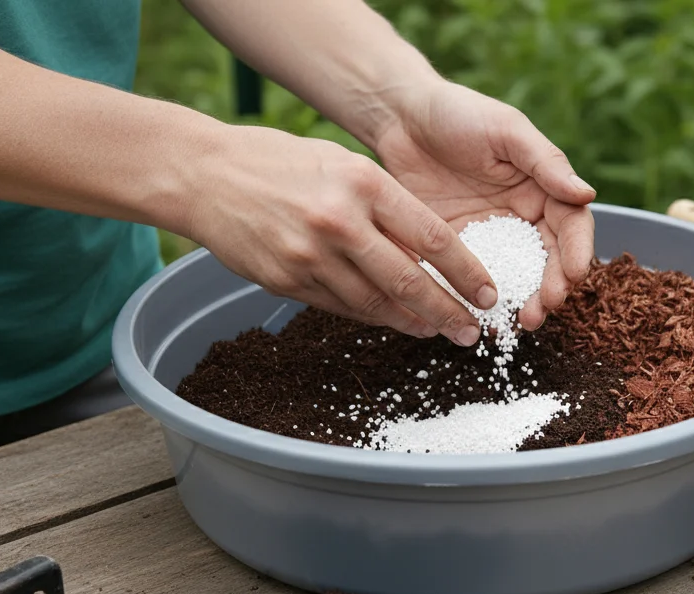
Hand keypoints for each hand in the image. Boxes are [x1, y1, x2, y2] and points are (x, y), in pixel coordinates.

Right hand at [185, 125, 497, 346]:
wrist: (204, 175)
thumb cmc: (281, 162)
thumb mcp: (341, 164)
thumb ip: (385, 205)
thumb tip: (430, 254)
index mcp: (363, 183)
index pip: (433, 238)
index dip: (467, 272)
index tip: (489, 293)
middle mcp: (340, 221)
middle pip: (410, 281)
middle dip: (449, 312)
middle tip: (473, 331)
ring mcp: (311, 256)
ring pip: (376, 302)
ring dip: (413, 322)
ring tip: (438, 332)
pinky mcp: (287, 281)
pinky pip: (342, 306)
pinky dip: (372, 317)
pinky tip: (394, 322)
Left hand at [373, 81, 596, 330]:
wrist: (399, 117)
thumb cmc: (458, 112)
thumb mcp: (507, 130)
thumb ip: (546, 163)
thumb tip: (587, 194)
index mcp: (543, 188)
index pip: (571, 225)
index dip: (576, 251)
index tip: (574, 275)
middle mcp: (521, 218)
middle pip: (547, 261)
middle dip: (550, 288)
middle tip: (541, 309)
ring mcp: (489, 238)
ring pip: (514, 278)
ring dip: (521, 302)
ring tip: (519, 324)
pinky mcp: (454, 251)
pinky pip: (471, 281)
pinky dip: (479, 303)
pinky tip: (481, 319)